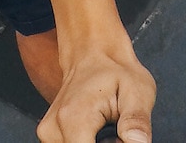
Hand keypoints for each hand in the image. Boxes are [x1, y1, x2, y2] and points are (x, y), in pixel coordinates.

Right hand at [40, 44, 154, 142]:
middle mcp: (53, 129)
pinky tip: (97, 132)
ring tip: (108, 129)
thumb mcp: (138, 90)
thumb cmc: (114, 69)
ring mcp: (48, 133)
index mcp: (73, 119)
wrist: (91, 51)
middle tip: (118, 131)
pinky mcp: (49, 135)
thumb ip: (136, 121)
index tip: (122, 137)